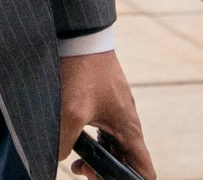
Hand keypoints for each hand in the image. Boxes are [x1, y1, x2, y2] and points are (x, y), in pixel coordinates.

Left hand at [59, 50, 152, 178]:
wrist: (80, 36)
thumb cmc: (82, 69)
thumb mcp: (71, 110)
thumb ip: (65, 141)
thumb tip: (59, 158)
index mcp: (128, 129)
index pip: (144, 170)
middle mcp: (126, 123)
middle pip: (126, 163)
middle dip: (106, 174)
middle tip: (83, 172)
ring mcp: (115, 113)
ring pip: (114, 149)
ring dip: (98, 161)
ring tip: (76, 165)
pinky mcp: (103, 104)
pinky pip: (104, 134)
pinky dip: (92, 145)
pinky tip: (72, 143)